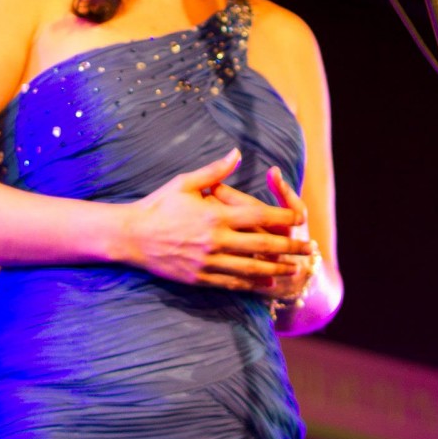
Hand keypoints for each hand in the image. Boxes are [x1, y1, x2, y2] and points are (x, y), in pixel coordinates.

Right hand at [127, 149, 313, 289]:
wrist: (130, 236)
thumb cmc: (157, 205)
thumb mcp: (184, 183)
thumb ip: (214, 171)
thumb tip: (237, 153)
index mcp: (214, 215)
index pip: (258, 215)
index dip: (282, 217)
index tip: (300, 218)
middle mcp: (214, 240)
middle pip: (261, 246)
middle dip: (288, 248)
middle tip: (308, 250)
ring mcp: (207, 262)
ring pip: (250, 268)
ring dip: (275, 270)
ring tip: (294, 270)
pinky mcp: (198, 278)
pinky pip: (230, 282)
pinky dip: (250, 284)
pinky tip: (265, 285)